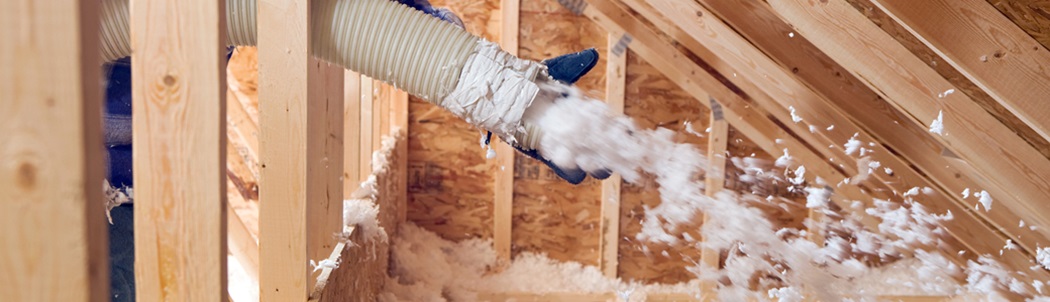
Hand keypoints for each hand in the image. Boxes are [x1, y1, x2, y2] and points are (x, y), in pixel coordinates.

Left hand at [503, 48, 611, 184]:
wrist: (504, 92)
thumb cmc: (532, 81)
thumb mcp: (556, 71)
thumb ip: (575, 66)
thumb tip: (592, 55)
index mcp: (584, 119)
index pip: (610, 130)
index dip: (621, 132)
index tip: (627, 129)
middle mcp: (576, 138)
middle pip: (603, 158)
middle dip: (610, 156)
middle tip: (611, 150)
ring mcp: (562, 150)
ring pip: (585, 169)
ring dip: (592, 166)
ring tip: (592, 158)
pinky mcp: (546, 157)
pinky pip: (563, 169)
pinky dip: (569, 166)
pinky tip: (570, 157)